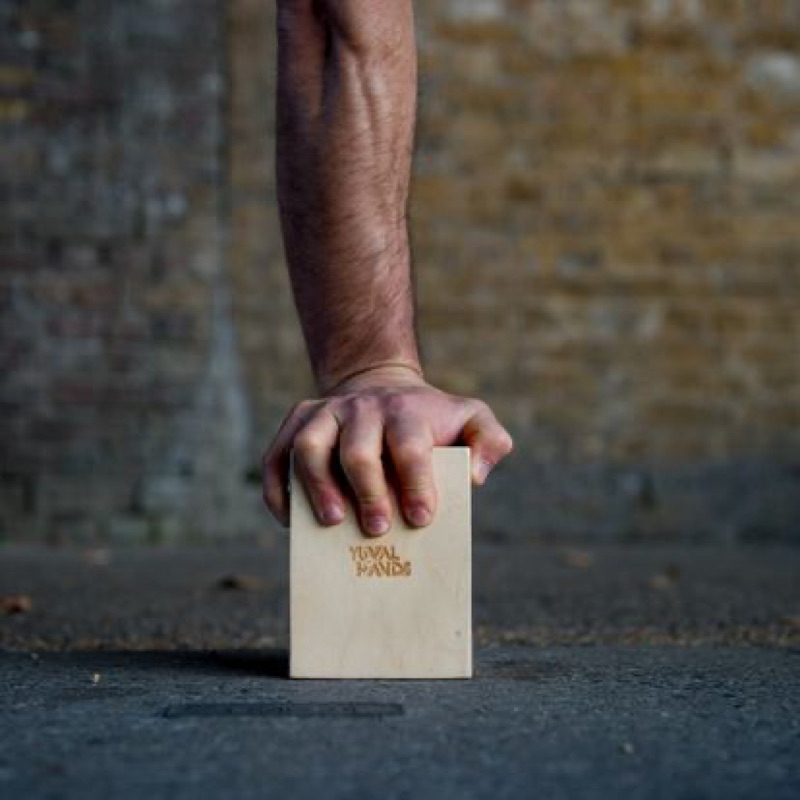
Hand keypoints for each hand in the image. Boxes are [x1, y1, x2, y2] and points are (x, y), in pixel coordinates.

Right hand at [262, 364, 512, 535]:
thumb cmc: (430, 420)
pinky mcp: (296, 423)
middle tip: (378, 530)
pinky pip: (276, 456)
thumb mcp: (471, 419)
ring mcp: (324, 413)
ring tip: (333, 523)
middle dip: (368, 493)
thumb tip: (475, 477)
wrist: (383, 388)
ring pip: (308, 446)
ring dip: (316, 488)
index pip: (409, 446)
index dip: (415, 483)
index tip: (421, 519)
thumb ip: (490, 441)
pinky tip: (291, 522)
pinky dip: (278, 489)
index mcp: (405, 410)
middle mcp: (360, 407)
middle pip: (357, 450)